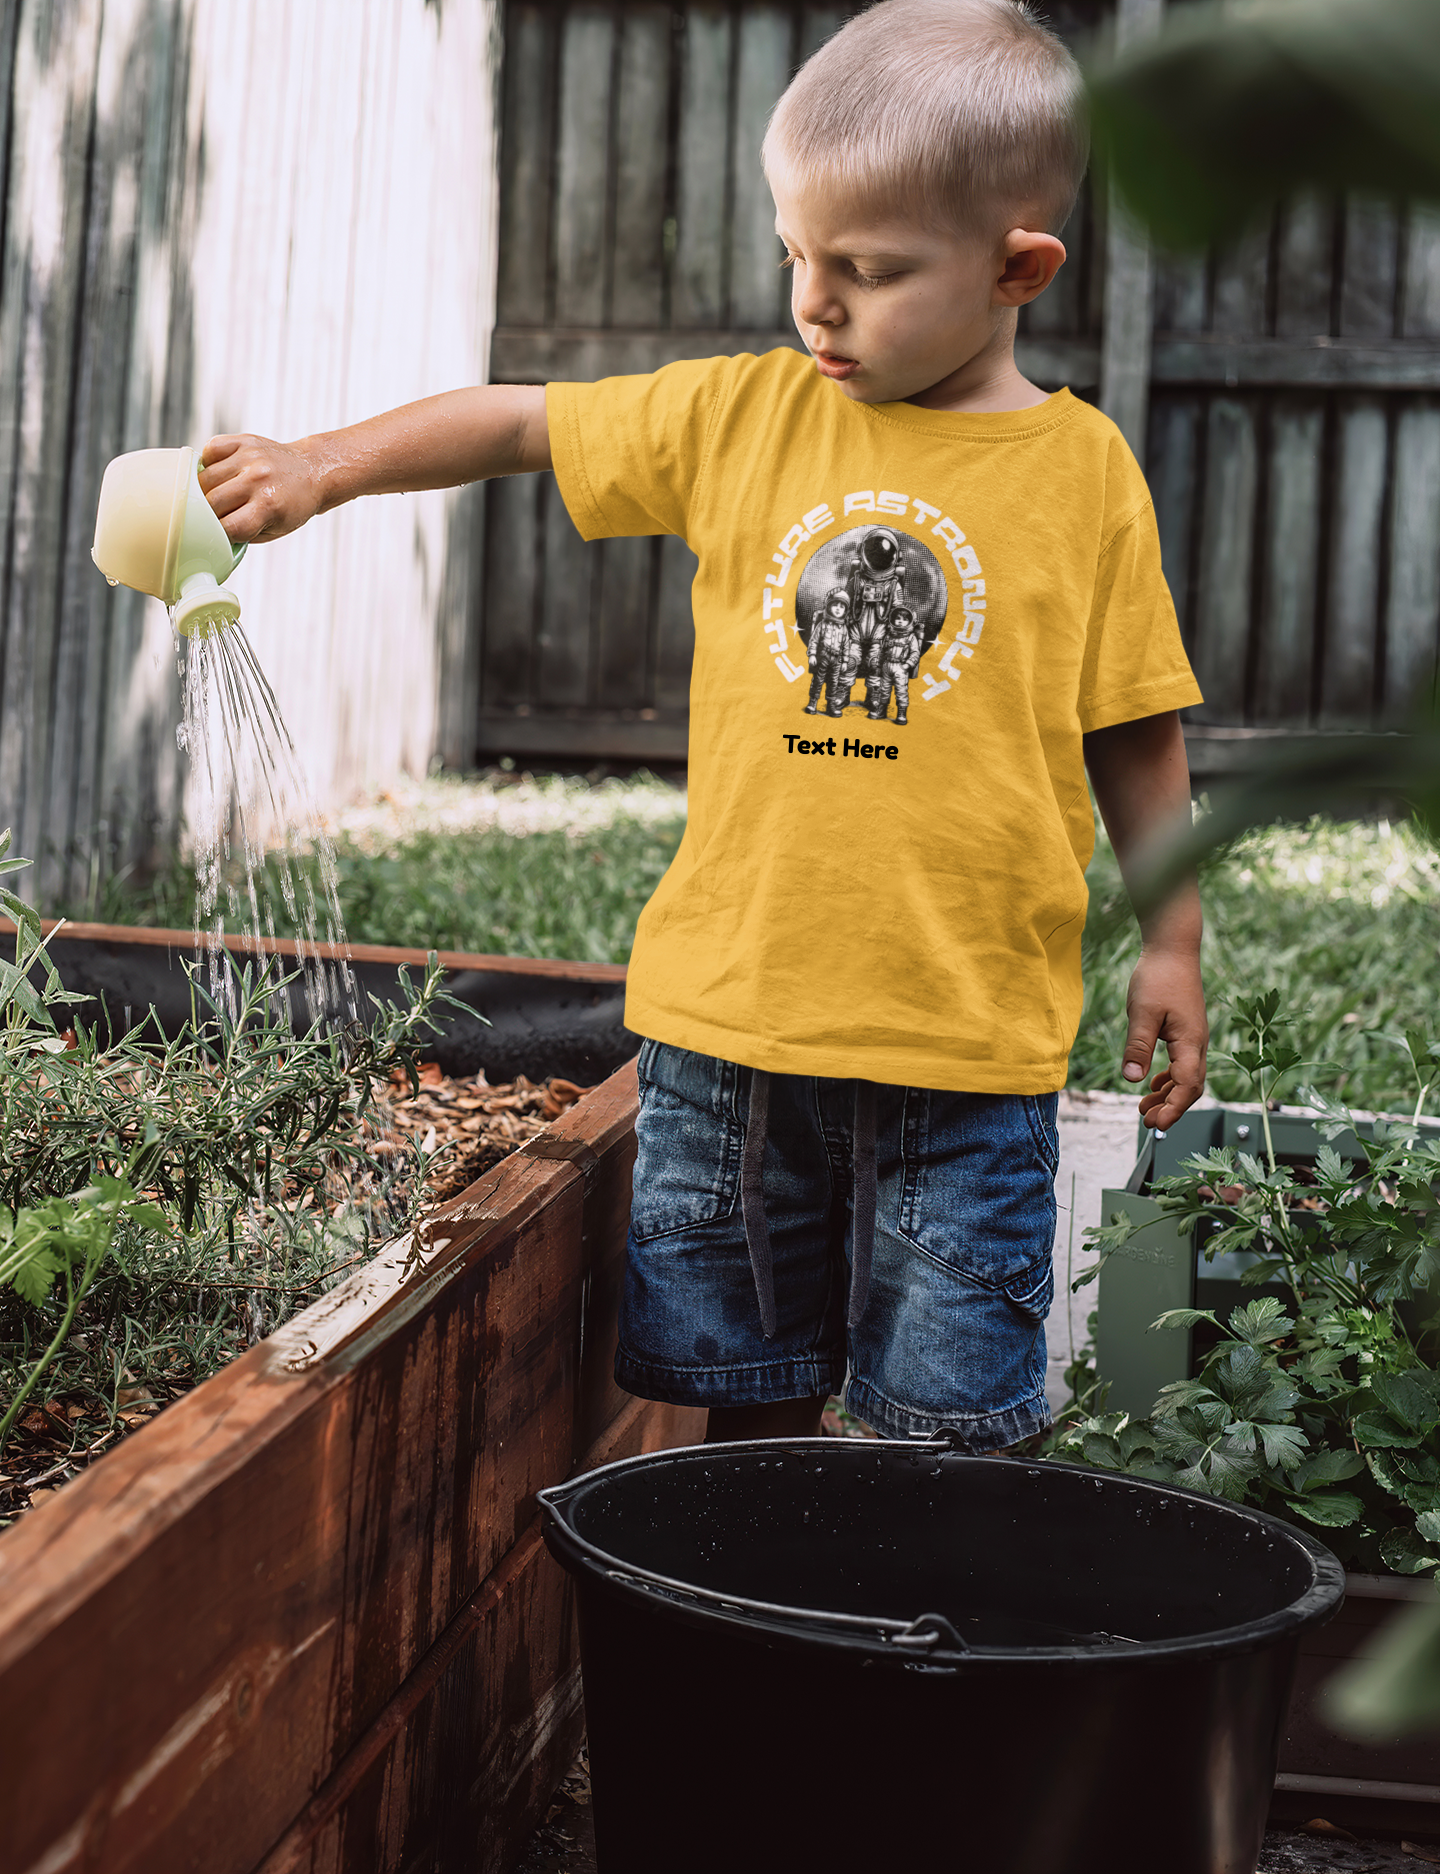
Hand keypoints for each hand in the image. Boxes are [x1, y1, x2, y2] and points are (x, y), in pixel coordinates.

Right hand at [197, 433, 324, 544]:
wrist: (312, 471)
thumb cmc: (291, 505)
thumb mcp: (274, 530)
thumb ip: (242, 533)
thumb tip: (208, 533)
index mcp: (269, 506)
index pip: (227, 527)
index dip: (219, 534)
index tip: (219, 534)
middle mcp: (258, 479)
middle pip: (211, 503)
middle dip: (209, 514)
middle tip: (215, 516)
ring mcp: (249, 457)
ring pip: (205, 478)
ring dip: (204, 490)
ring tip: (217, 495)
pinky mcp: (244, 441)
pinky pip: (210, 450)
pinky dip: (209, 463)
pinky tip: (220, 472)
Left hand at [1122, 945, 1207, 1130]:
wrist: (1173, 950)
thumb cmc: (1159, 977)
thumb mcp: (1142, 1013)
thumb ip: (1138, 1047)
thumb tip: (1132, 1079)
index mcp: (1190, 1041)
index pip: (1187, 1086)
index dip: (1173, 1108)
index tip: (1156, 1124)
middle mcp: (1197, 1043)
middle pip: (1190, 1087)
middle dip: (1170, 1107)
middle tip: (1146, 1121)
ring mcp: (1194, 1038)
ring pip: (1186, 1077)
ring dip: (1168, 1095)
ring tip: (1144, 1108)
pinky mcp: (1186, 1032)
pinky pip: (1182, 1064)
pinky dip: (1169, 1079)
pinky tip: (1153, 1084)